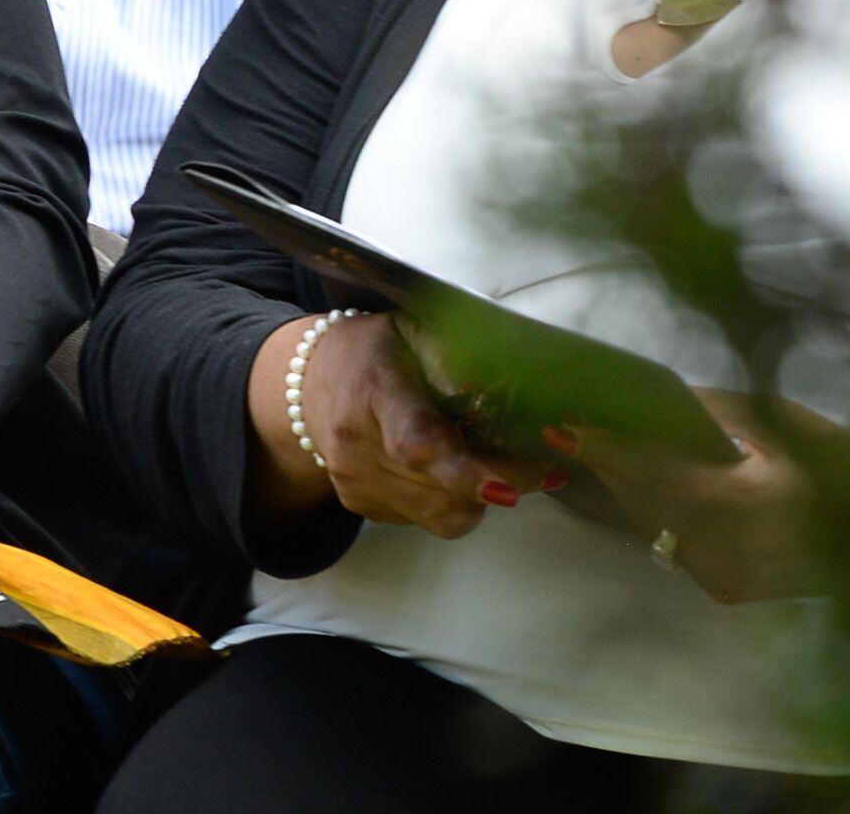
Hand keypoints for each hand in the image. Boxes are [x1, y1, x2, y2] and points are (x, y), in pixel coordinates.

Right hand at [254, 314, 562, 538]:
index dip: (462, 469)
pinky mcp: (361, 506)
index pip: (415, 441)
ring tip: (499, 466)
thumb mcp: (413, 330)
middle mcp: (356, 444)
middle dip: (501, 483)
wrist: (304, 384)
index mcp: (374, 390)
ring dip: (480, 497)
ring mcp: (355, 481)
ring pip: (439, 515)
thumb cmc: (373, 351)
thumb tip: (512, 387)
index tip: (507, 486)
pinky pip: (425, 520)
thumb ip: (458, 355)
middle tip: (544, 472)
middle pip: (438, 488)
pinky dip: (452, 501)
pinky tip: (453, 471)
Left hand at [562, 389, 849, 603]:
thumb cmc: (839, 464)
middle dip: (603, 464)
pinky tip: (626, 483)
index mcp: (748, 506)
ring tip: (584, 449)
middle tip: (562, 429)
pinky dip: (647, 512)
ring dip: (618, 488)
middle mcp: (730, 552)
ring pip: (650, 525)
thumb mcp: (781, 423)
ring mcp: (726, 578)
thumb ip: (712, 413)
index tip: (562, 427)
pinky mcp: (725, 590)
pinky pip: (669, 544)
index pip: (656, 473)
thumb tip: (646, 400)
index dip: (607, 451)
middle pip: (643, 502)